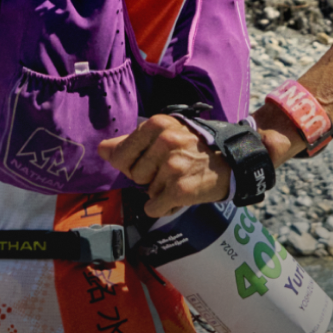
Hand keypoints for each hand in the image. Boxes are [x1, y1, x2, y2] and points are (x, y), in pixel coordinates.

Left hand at [98, 113, 231, 217]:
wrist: (231, 163)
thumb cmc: (192, 148)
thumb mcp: (163, 135)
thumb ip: (130, 142)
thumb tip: (101, 150)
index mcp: (156, 124)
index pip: (120, 155)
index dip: (131, 164)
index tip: (150, 161)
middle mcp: (165, 141)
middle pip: (133, 174)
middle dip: (148, 178)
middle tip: (171, 170)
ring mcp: (173, 165)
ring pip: (146, 192)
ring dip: (160, 192)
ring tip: (180, 180)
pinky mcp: (180, 189)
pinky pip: (154, 208)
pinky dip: (164, 207)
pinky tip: (180, 196)